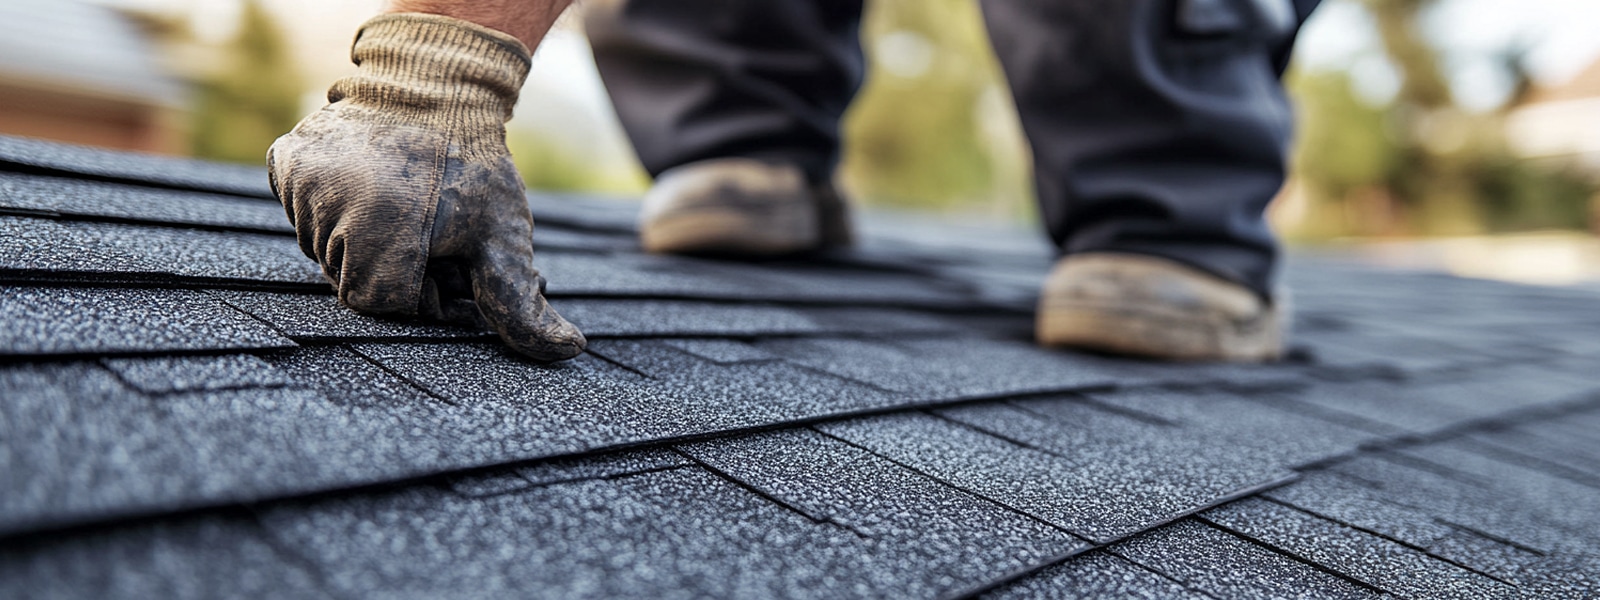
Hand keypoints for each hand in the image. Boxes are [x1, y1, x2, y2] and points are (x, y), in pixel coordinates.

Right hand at [267, 13, 584, 361]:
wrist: (438, 88)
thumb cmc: (476, 170)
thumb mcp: (504, 238)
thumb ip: (521, 305)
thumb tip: (571, 349)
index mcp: (376, 229)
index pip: (380, 302)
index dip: (418, 289)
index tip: (444, 256)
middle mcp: (326, 205)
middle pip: (350, 280)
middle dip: (393, 267)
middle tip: (427, 229)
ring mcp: (300, 183)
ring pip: (324, 251)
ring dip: (361, 242)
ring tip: (400, 205)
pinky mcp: (285, 163)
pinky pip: (302, 216)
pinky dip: (332, 213)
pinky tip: (367, 188)